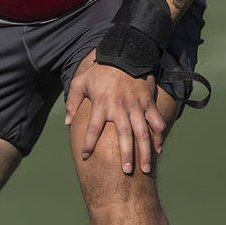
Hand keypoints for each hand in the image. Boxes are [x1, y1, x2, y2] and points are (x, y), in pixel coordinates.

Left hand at [64, 51, 164, 174]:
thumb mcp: (80, 82)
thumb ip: (72, 102)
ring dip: (145, 151)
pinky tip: (158, 149)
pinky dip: (158, 136)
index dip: (88, 143)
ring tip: (145, 169)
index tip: (85, 156)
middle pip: (123, 135)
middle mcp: (119, 107)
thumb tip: (67, 122)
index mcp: (101, 103)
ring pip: (143, 132)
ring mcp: (136, 105)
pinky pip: (156, 121)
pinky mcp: (148, 101)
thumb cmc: (100, 70)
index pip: (93, 128)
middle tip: (126, 172)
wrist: (124, 53)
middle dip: (126, 154)